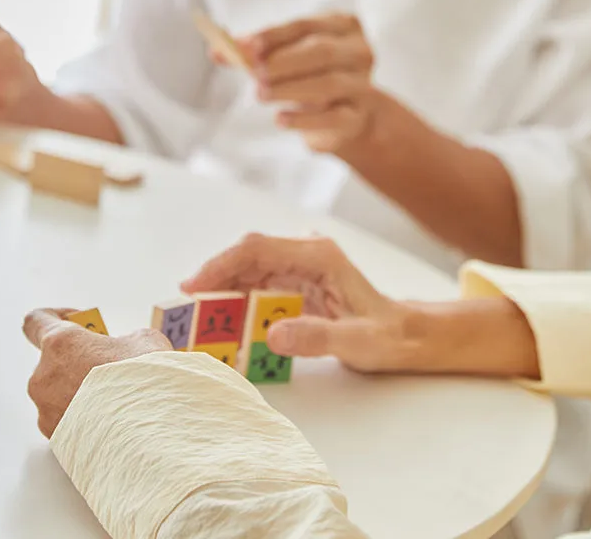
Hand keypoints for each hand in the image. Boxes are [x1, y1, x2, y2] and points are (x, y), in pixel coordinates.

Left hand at [22, 308, 171, 437]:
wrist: (148, 435)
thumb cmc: (143, 380)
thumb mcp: (142, 341)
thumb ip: (122, 340)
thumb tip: (123, 352)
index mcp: (60, 344)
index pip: (35, 321)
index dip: (56, 317)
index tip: (79, 323)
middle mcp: (43, 377)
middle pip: (53, 361)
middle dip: (79, 360)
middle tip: (109, 365)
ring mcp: (46, 412)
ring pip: (59, 394)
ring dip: (80, 392)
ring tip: (116, 400)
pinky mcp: (55, 441)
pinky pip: (66, 422)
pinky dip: (84, 419)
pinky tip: (113, 422)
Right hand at [182, 234, 424, 372]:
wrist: (406, 336)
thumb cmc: (387, 335)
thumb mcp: (356, 342)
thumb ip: (316, 338)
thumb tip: (272, 334)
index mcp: (318, 255)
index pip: (257, 249)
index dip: (221, 264)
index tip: (193, 286)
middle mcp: (304, 255)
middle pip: (246, 259)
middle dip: (213, 281)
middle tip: (184, 310)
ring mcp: (298, 269)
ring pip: (246, 274)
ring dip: (221, 295)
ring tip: (196, 322)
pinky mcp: (294, 287)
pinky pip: (255, 291)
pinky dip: (235, 307)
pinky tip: (222, 326)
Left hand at [244, 14, 384, 153]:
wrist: (349, 115)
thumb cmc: (312, 76)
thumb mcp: (285, 57)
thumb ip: (253, 53)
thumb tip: (216, 51)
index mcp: (342, 25)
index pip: (304, 26)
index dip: (275, 35)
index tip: (249, 46)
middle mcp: (358, 52)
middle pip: (322, 51)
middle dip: (285, 62)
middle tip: (255, 74)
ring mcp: (362, 85)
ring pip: (329, 83)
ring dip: (290, 89)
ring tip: (260, 94)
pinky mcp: (357, 117)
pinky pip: (333, 117)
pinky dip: (303, 119)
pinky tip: (280, 119)